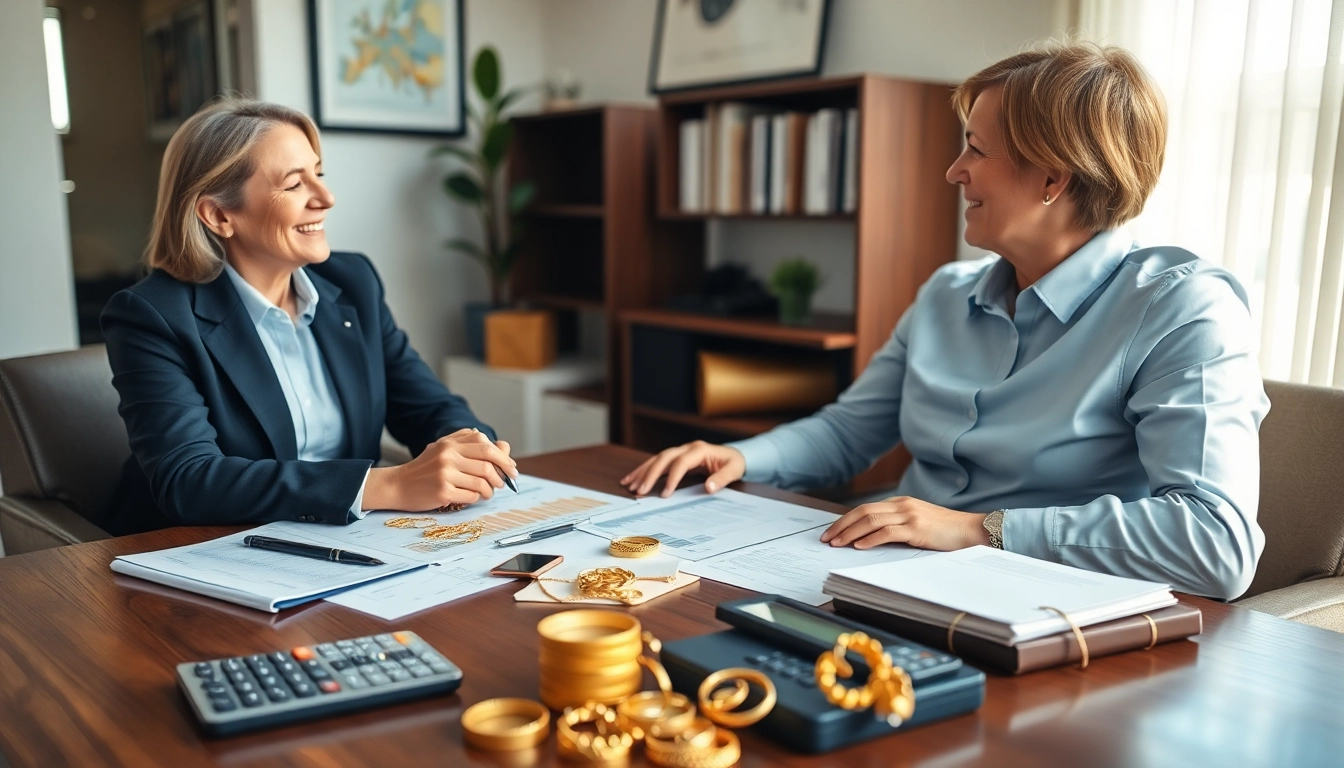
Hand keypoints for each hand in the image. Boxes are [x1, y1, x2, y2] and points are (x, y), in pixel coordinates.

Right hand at [364, 428, 516, 510]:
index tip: (510, 468)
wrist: (398, 485)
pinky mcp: (442, 492)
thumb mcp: (445, 450)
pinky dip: (477, 499)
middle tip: (504, 482)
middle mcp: (448, 456)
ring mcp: (445, 474)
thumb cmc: (425, 469)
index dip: (503, 457)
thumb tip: (504, 447)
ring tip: (487, 493)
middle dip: (501, 474)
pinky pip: (471, 496)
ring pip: (482, 482)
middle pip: (487, 463)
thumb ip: (472, 445)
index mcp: (450, 443)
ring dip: (490, 490)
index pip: (485, 445)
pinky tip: (472, 498)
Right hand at [620, 441, 744, 497]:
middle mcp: (686, 448)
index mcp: (700, 449)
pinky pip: (657, 463)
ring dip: (642, 472)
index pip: (681, 462)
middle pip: (663, 458)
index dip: (672, 478)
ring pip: (656, 459)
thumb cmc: (734, 463)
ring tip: (629, 485)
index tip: (665, 495)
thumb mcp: (734, 470)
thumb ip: (722, 479)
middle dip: (650, 474)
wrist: (734, 454)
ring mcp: (680, 451)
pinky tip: (632, 479)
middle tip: (639, 491)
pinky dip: (644, 471)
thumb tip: (709, 488)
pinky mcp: (675, 457)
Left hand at [820, 496, 989, 550]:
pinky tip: (859, 546)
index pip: (865, 509)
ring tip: (837, 543)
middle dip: (841, 525)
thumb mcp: (918, 523)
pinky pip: (887, 532)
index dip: (845, 520)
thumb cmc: (945, 531)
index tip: (831, 531)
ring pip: (871, 521)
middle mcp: (902, 505)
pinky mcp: (917, 528)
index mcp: (900, 503)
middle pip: (863, 512)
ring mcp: (909, 515)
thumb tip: (870, 539)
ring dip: (850, 533)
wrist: (972, 530)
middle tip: (826, 538)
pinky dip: (870, 539)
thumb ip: (897, 526)